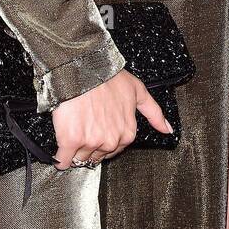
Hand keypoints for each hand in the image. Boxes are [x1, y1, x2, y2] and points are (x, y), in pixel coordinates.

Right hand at [51, 68, 172, 169]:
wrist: (83, 68)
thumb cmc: (108, 77)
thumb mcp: (138, 91)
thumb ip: (154, 113)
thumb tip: (168, 130)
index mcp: (127, 132)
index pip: (113, 150)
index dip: (103, 138)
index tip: (97, 128)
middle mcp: (111, 140)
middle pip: (96, 156)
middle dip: (90, 145)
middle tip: (84, 126)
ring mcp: (91, 142)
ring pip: (80, 158)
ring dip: (75, 149)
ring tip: (73, 129)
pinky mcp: (71, 141)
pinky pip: (64, 160)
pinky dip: (61, 158)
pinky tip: (61, 150)